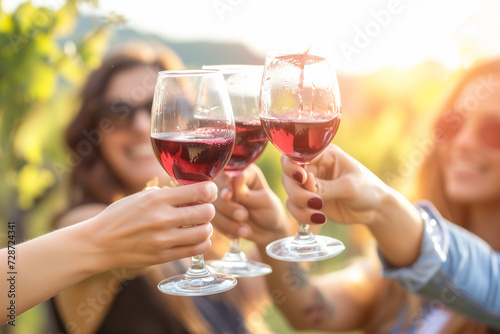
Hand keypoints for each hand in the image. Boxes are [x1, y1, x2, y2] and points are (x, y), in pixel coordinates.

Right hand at [85, 181, 216, 271]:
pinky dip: (202, 242)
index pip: (199, 191)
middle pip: (206, 212)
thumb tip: (196, 192)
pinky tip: (195, 238)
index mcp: (157, 198)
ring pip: (205, 232)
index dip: (210, 190)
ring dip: (206, 227)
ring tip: (197, 225)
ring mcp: (164, 240)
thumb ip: (168, 194)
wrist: (98, 244)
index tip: (209, 192)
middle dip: (208, 209)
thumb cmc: (120, 216)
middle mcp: (162, 218)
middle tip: (202, 209)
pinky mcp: (164, 256)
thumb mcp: (141, 196)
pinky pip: (197, 249)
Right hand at [212, 164, 289, 245]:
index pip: (226, 173)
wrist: (269, 232)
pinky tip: (237, 234)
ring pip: (212, 207)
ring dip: (228, 221)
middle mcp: (229, 182)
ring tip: (246, 231)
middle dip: (228, 207)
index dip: (224, 185)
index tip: (228, 196)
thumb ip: (246, 192)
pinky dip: (225, 229)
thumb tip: (236, 176)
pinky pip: (212, 220)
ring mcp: (220, 198)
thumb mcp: (263, 201)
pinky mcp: (216, 212)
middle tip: (244, 216)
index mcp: (243, 171)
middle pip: (215, 190)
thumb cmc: (270, 211)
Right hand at [281, 144, 390, 226]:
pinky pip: (295, 208)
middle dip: (297, 191)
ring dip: (299, 206)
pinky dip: (302, 215)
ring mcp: (309, 185)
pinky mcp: (309, 201)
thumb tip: (304, 185)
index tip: (302, 178)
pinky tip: (320, 219)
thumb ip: (326, 186)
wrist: (376, 209)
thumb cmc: (368, 189)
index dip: (292, 166)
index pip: (296, 154)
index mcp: (323, 154)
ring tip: (319, 215)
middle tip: (315, 202)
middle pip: (288, 176)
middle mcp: (313, 167)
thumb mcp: (349, 186)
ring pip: (289, 193)